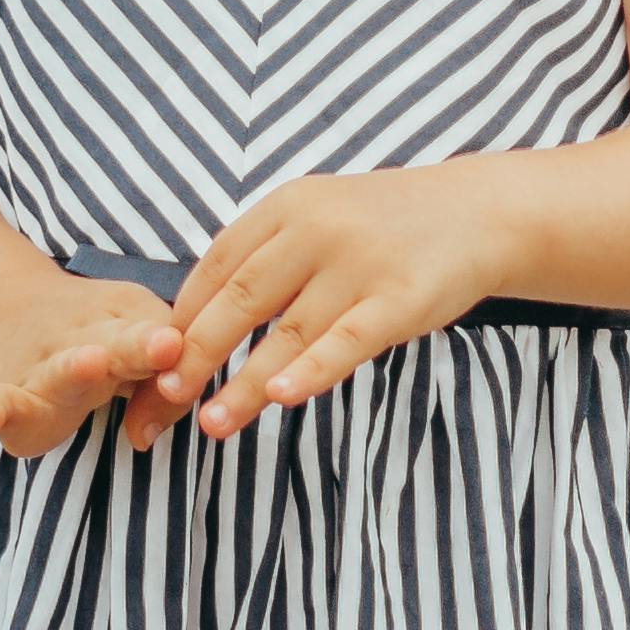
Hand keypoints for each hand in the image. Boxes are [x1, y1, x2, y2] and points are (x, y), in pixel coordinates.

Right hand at [0, 264, 180, 461]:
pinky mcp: (9, 394)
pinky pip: (1, 403)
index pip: (167, 344)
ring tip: (90, 363)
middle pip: (121, 343)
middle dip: (143, 345)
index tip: (187, 357)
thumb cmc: (94, 338)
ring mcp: (47, 366)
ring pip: (64, 370)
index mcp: (131, 325)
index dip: (180, 354)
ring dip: (77, 368)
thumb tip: (143, 435)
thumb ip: (159, 393)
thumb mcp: (135, 346)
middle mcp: (90, 341)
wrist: (3, 309)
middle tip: (165, 344)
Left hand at [142, 167, 522, 442]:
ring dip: (244, 382)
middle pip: (238, 300)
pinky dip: (312, 370)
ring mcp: (359, 262)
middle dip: (196, 356)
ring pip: (287, 331)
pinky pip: (347, 340)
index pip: (215, 267)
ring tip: (211, 423)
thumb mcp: (319, 217)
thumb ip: (266, 258)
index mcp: (286, 206)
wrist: (479, 212)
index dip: (179, 318)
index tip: (150, 365)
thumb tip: (196, 319)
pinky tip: (282, 398)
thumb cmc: (386, 227)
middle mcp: (316, 227)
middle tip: (162, 403)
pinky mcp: (400, 298)